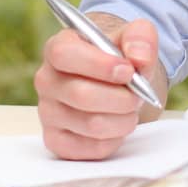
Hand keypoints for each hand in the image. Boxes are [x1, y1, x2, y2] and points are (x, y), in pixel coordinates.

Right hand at [34, 14, 164, 160]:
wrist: (116, 83)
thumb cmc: (120, 58)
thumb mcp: (134, 37)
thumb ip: (140, 38)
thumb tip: (139, 58)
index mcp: (59, 48)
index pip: (64, 55)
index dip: (99, 65)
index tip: (128, 71)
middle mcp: (47, 80)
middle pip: (81, 95)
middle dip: (121, 98)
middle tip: (138, 95)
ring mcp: (48, 112)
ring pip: (90, 124)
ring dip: (122, 119)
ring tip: (131, 109)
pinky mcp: (57, 140)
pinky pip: (91, 148)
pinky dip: (114, 139)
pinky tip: (117, 125)